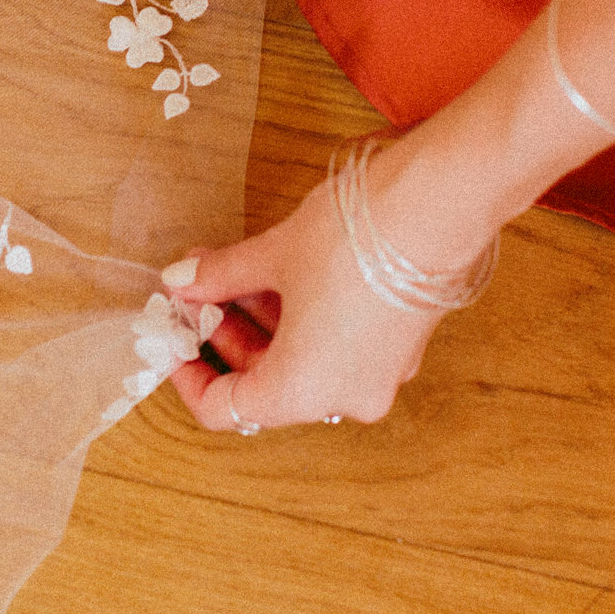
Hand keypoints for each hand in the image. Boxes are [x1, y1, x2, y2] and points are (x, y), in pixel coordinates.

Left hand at [162, 175, 448, 430]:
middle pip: (264, 383)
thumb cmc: (357, 238)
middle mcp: (344, 397)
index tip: (173, 339)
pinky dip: (304, 319)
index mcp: (303, 391)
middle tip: (198, 289)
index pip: (225, 409)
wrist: (441, 204)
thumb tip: (182, 282)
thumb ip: (220, 276)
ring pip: (301, 362)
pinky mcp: (400, 345)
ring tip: (233, 269)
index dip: (188, 374)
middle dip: (226, 334)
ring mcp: (379, 374)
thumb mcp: (272, 256)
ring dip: (263, 321)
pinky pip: (337, 347)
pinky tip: (281, 272)